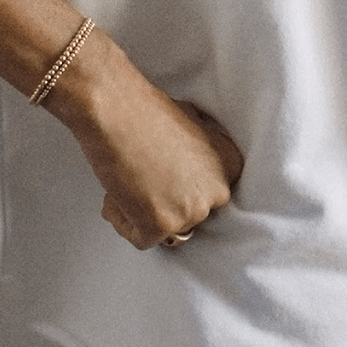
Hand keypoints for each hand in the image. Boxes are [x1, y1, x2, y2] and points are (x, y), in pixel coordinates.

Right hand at [47, 36, 243, 249]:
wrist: (116, 107)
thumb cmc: (145, 110)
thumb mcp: (193, 127)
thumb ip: (199, 157)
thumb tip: (186, 174)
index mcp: (231, 167)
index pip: (206, 195)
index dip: (178, 186)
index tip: (162, 174)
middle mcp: (218, 192)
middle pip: (187, 215)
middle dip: (162, 201)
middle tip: (141, 174)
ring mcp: (191, 212)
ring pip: (165, 229)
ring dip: (141, 210)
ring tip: (129, 177)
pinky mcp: (162, 226)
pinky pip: (141, 239)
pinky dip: (123, 219)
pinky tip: (118, 191)